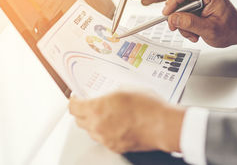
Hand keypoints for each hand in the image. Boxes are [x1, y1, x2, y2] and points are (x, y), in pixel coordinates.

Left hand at [69, 89, 184, 153]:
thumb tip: (107, 96)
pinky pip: (104, 139)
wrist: (163, 125)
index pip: (73, 107)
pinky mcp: (116, 147)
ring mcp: (106, 139)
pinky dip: (106, 132)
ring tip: (107, 114)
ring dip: (94, 123)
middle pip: (79, 121)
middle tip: (90, 104)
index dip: (74, 101)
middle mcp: (98, 126)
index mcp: (97, 109)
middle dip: (82, 112)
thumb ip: (110, 93)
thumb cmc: (149, 107)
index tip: (77, 97)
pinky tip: (117, 124)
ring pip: (91, 131)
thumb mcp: (126, 89)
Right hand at [163, 0, 236, 46]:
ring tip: (193, 35)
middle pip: (181, 0)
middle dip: (178, 17)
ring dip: (183, 24)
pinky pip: (186, 15)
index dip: (173, 1)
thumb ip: (190, 23)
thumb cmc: (231, 29)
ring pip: (181, 9)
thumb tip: (173, 19)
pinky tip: (195, 33)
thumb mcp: (210, 29)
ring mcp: (202, 1)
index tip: (167, 13)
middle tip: (176, 28)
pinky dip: (187, 26)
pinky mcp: (199, 8)